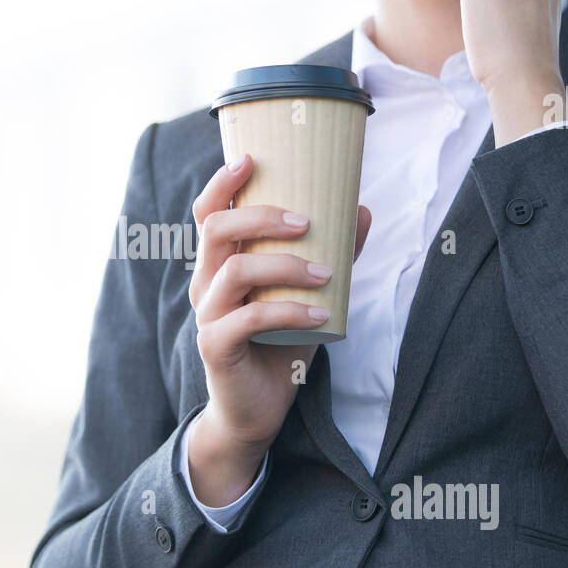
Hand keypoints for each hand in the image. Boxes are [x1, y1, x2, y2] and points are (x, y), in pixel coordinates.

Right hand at [186, 154, 370, 506]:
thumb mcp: (309, 295)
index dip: (222, 183)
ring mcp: (207, 315)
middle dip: (261, 217)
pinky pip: (247, 319)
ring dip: (286, 266)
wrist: (259, 408)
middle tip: (307, 221)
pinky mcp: (214, 347)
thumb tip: (361, 210)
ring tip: (327, 273)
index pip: (208, 213)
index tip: (252, 159)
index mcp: (221, 264)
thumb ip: (332, 254)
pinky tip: (321, 315)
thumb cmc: (279, 344)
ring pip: (234, 272)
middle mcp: (206, 283)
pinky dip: (289, 312)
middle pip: (216, 231)